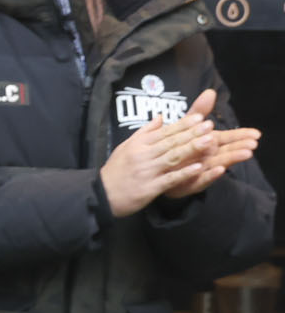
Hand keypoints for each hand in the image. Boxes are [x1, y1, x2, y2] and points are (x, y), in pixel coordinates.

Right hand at [102, 88, 220, 216]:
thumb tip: (160, 117)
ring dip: (192, 149)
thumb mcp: (126, 147)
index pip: (164, 132)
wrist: (102, 194)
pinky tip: (199, 168)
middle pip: (171, 143)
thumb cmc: (116, 170)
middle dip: (192, 133)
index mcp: (138, 145)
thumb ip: (144, 132)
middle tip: (209, 125)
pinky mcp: (149, 188)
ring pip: (173, 158)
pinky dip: (185, 173)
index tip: (199, 117)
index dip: (183, 125)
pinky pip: (170, 179)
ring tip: (210, 141)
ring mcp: (147, 172)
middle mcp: (143, 156)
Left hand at [161, 120, 260, 201]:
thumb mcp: (185, 126)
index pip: (227, 138)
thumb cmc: (173, 147)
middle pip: (226, 151)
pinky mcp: (188, 183)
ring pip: (218, 164)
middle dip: (240, 147)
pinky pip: (200, 179)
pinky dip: (210, 174)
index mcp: (207, 143)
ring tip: (245, 154)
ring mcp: (199, 171)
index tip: (255, 133)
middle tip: (253, 143)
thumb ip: (198, 111)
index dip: (241, 135)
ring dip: (232, 159)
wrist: (153, 170)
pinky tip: (220, 169)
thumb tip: (210, 92)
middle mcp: (207, 157)